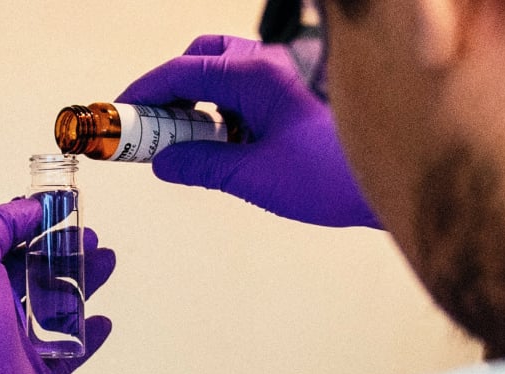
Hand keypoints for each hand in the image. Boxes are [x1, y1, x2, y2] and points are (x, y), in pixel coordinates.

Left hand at [0, 198, 115, 373]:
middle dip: (65, 250)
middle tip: (90, 238)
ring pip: (57, 303)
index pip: (5, 241)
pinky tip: (101, 321)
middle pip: (36, 269)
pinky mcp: (37, 368)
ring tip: (106, 265)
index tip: (60, 210)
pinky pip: (69, 348)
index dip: (33, 222)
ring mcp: (15, 338)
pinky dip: (87, 334)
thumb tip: (25, 209)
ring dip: (83, 283)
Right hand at [116, 35, 380, 228]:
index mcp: (254, 76)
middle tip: (156, 126)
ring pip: (223, 75)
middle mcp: (267, 68)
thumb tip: (162, 162)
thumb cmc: (329, 177)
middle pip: (202, 58)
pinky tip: (225, 146)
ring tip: (188, 143)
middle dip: (172, 88)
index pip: (182, 71)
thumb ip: (201, 164)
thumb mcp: (252, 176)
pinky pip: (244, 94)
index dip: (144, 93)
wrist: (383, 185)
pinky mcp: (291, 100)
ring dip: (198, 102)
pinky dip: (223, 112)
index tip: (121, 114)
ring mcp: (281, 82)